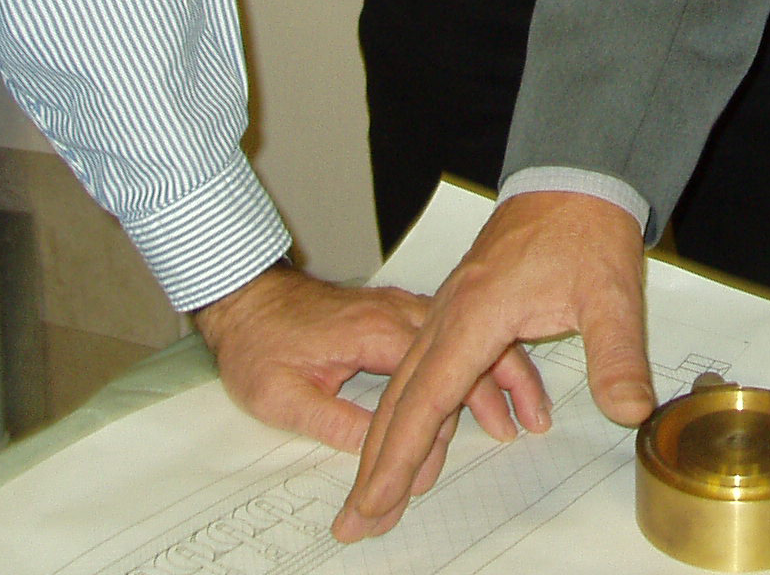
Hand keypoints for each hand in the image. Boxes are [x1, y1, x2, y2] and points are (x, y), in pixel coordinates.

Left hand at [193, 265, 541, 466]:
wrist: (246, 295)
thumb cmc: (257, 342)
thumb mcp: (279, 394)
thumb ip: (330, 421)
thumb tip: (376, 451)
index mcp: (372, 332)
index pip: (427, 382)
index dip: (439, 431)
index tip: (434, 474)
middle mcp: (395, 314)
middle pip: (460, 354)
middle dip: (489, 400)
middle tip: (509, 439)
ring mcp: (400, 309)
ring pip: (465, 340)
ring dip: (499, 374)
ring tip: (524, 414)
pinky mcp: (398, 314)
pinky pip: (452, 335)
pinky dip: (482, 357)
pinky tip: (496, 382)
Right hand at [334, 192, 649, 542]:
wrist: (575, 177)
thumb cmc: (587, 230)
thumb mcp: (611, 295)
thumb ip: (617, 356)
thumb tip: (628, 411)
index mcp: (476, 315)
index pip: (427, 398)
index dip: (401, 455)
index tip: (375, 499)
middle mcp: (451, 314)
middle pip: (402, 398)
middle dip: (379, 462)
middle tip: (358, 519)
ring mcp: (452, 310)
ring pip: (412, 384)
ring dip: (398, 441)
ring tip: (389, 494)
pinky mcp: (464, 308)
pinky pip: (434, 366)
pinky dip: (428, 410)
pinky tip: (445, 440)